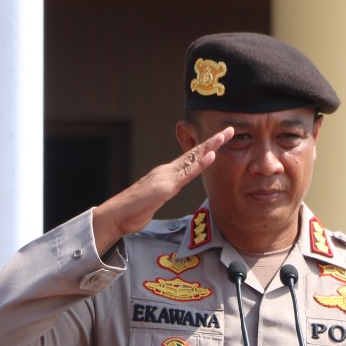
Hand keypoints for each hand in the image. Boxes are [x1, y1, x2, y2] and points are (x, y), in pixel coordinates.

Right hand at [90, 127, 231, 252]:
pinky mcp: (165, 187)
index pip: (190, 159)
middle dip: (213, 141)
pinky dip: (200, 164)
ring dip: (210, 146)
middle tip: (230, 129)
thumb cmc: (132, 211)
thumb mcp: (154, 200)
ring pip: (192, 159)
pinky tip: (211, 155)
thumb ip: (164, 192)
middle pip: (194, 153)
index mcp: (166, 174)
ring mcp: (166, 177)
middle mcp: (167, 171)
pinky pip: (186, 174)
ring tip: (225, 136)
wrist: (115, 216)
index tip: (221, 140)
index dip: (206, 149)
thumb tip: (169, 190)